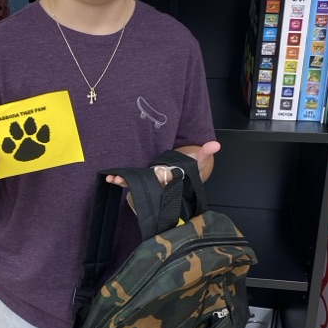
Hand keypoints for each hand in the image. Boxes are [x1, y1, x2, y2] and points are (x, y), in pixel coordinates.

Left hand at [105, 140, 220, 188]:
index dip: (150, 178)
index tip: (143, 176)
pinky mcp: (144, 177)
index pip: (159, 178)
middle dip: (129, 181)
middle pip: (142, 183)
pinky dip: (121, 178)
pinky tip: (110, 176)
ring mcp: (150, 180)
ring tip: (110, 178)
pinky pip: (132, 179)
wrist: (183, 175)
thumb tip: (216, 144)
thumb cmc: (190, 168)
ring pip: (135, 182)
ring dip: (122, 180)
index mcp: (169, 177)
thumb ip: (205, 152)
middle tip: (116, 179)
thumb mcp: (197, 160)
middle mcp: (158, 181)